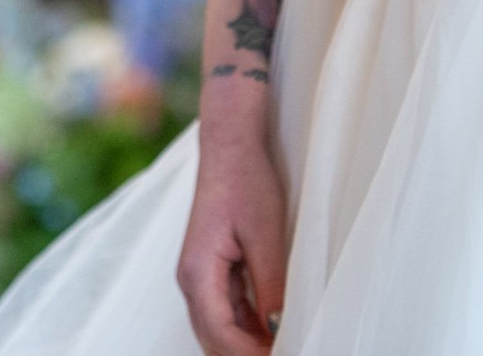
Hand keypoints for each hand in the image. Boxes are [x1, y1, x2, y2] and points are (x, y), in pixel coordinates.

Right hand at [178, 131, 288, 355]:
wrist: (230, 146)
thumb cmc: (245, 181)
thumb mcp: (266, 238)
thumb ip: (270, 289)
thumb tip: (279, 332)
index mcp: (197, 274)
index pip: (223, 337)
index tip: (288, 355)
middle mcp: (191, 281)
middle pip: (215, 341)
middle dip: (248, 354)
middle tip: (291, 351)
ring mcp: (199, 277)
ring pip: (220, 330)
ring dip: (249, 344)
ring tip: (287, 343)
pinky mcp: (211, 270)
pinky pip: (227, 312)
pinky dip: (249, 327)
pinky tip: (276, 329)